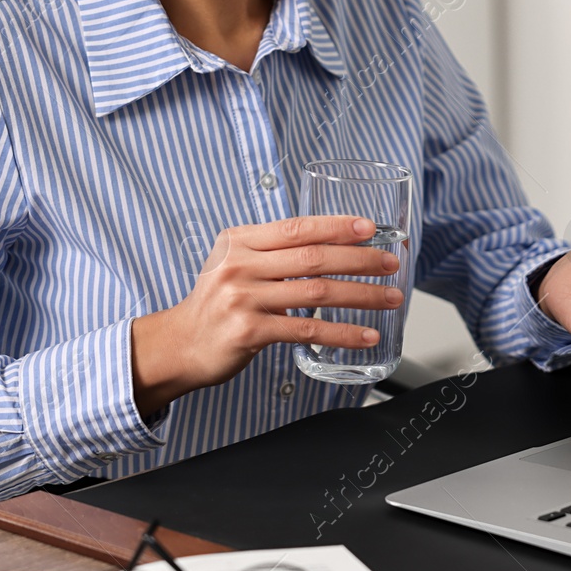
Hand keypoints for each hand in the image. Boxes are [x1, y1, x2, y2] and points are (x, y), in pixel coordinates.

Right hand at [129, 214, 401, 416]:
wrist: (180, 345)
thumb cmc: (216, 304)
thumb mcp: (234, 264)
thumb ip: (271, 251)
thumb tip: (327, 241)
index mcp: (239, 241)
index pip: (298, 227)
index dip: (337, 225)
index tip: (370, 227)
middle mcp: (239, 266)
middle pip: (313, 258)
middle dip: (360, 259)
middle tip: (390, 263)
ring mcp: (243, 298)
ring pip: (316, 293)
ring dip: (361, 296)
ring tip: (390, 298)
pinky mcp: (249, 331)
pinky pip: (307, 330)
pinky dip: (342, 333)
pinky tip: (366, 335)